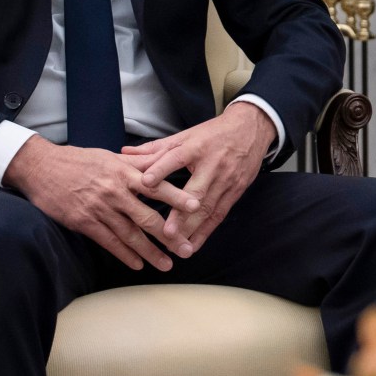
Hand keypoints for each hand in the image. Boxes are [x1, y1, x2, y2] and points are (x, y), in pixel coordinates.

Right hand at [2, 138, 196, 270]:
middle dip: (170, 235)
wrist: (41, 168)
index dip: (177, 197)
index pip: (157, 185)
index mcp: (124, 172)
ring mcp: (100, 208)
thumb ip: (136, 163)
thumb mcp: (110, 156)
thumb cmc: (78, 160)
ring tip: (167, 264)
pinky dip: (125, 254)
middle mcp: (115, 191)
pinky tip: (138, 264)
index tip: (196, 208)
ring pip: (130, 234)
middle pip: (148, 216)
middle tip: (187, 249)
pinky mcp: (84, 222)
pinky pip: (109, 242)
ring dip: (150, 252)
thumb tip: (161, 161)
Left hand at [119, 102, 275, 256]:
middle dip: (181, 214)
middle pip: (196, 192)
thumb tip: (125, 153)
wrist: (250, 129)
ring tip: (177, 246)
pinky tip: (194, 245)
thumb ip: (156, 148)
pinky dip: (206, 232)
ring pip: (208, 208)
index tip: (145, 183)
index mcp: (196, 147)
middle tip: (166, 232)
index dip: (161, 170)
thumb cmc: (213, 133)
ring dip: (193, 229)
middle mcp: (212, 165)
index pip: (176, 158)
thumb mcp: (186, 135)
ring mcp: (226, 180)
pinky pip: (219, 214)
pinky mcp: (236, 191)